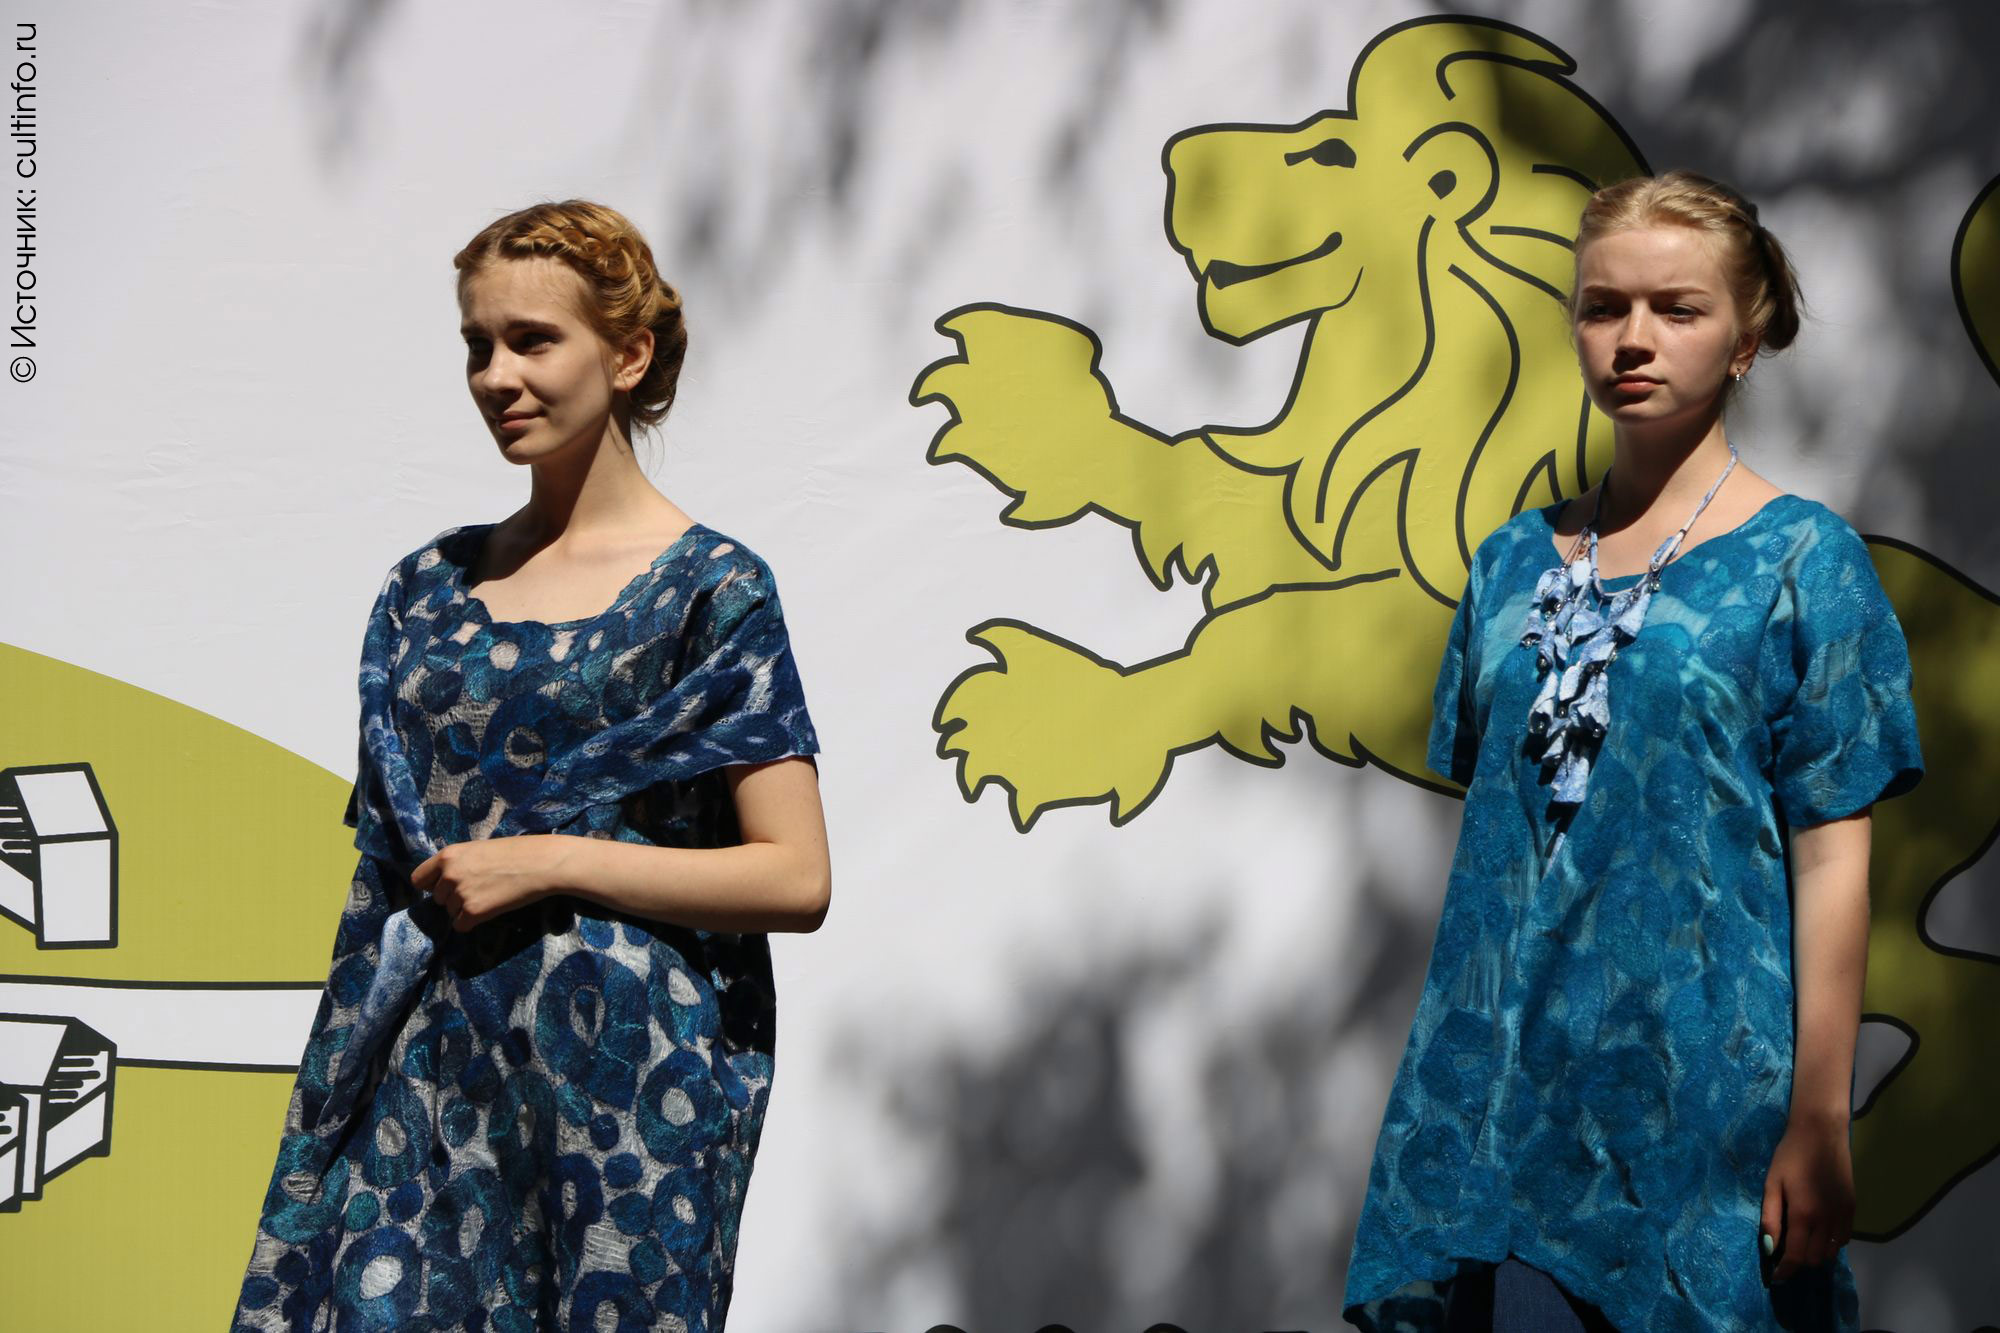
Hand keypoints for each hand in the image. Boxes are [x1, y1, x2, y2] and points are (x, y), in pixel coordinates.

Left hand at [411, 835, 566, 931]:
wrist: (540, 863)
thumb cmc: (515, 852)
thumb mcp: (478, 850)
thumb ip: (459, 864)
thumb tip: (446, 882)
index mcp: (448, 856)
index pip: (418, 879)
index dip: (431, 885)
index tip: (445, 888)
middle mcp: (448, 875)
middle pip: (437, 899)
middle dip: (453, 898)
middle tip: (478, 890)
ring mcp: (460, 894)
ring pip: (450, 912)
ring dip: (465, 910)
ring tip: (489, 897)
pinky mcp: (473, 911)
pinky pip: (461, 926)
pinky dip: (473, 922)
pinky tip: (490, 910)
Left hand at [1760, 1112, 1854, 1283]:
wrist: (1820, 1134)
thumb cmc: (1789, 1156)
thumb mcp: (1772, 1184)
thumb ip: (1770, 1218)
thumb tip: (1770, 1248)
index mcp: (1804, 1215)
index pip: (1796, 1256)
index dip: (1786, 1271)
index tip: (1776, 1277)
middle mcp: (1827, 1220)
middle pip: (1815, 1259)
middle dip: (1799, 1263)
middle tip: (1785, 1257)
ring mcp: (1843, 1215)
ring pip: (1832, 1252)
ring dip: (1816, 1255)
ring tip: (1801, 1246)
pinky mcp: (1852, 1208)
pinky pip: (1844, 1239)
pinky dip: (1831, 1244)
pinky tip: (1819, 1234)